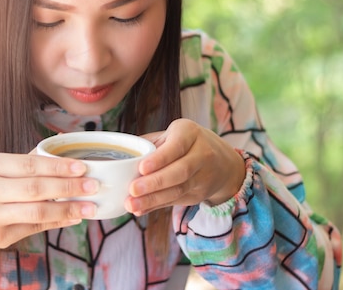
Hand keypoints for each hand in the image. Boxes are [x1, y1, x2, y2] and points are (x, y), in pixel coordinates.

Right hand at [0, 152, 99, 252]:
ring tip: (90, 205)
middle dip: (69, 186)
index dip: (59, 166)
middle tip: (94, 185)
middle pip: (36, 188)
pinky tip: (73, 217)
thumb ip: (24, 162)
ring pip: (37, 210)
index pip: (30, 164)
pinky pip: (33, 227)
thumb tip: (60, 145)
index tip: (83, 167)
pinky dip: (56, 221)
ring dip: (68, 208)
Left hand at [125, 118, 245, 215]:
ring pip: (178, 190)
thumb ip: (149, 143)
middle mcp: (202, 153)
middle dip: (155, 182)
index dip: (160, 158)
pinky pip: (176, 201)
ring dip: (152, 199)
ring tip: (131, 204)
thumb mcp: (172, 135)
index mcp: (190, 133)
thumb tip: (119, 153)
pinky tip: (140, 209)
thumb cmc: (186, 143)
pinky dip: (156, 206)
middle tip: (132, 189)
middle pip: (180, 171)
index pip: (176, 146)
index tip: (142, 167)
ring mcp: (203, 176)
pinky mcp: (199, 194)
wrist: (223, 163)